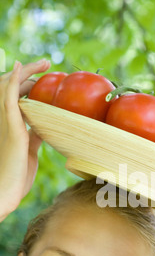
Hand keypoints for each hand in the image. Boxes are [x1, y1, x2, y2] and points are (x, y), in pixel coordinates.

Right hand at [0, 59, 50, 219]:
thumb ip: (36, 136)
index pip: (19, 97)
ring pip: (10, 89)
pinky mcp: (12, 128)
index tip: (46, 77)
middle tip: (46, 64)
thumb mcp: (30, 151)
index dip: (29, 84)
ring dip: (26, 73)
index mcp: (12, 124)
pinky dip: (14, 82)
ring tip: (42, 64)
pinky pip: (9, 100)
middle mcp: (6, 120)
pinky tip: (20, 69)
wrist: (6, 192)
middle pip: (15, 89)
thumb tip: (45, 127)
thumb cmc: (17, 175)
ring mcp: (6, 123)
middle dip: (30, 74)